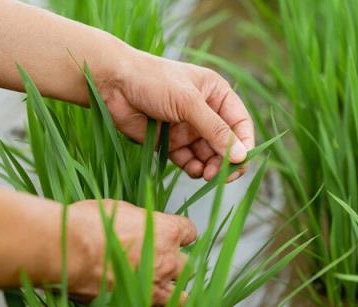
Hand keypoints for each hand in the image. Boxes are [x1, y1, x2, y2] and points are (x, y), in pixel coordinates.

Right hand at [65, 200, 196, 305]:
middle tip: (160, 262)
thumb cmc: (89, 226)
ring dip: (172, 291)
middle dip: (175, 264)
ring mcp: (156, 286)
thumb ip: (139, 221)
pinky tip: (148, 305)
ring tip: (159, 288)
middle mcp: (167, 259)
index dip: (180, 233)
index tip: (173, 234)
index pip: (189, 231)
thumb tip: (139, 223)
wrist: (70, 249)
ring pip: (182, 296)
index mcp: (166, 231)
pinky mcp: (140, 305)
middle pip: (186, 264)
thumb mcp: (120, 209)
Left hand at [97, 47, 254, 181]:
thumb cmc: (153, 81)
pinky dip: (194, 169)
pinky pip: (190, 161)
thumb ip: (215, 130)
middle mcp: (205, 112)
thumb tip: (241, 156)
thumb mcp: (188, 102)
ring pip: (209, 156)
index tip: (241, 161)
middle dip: (227, 161)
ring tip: (206, 174)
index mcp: (216, 94)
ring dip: (211, 167)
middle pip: (227, 144)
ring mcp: (188, 129)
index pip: (240, 124)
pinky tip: (194, 171)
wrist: (113, 85)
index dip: (244, 144)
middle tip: (222, 175)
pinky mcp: (171, 143)